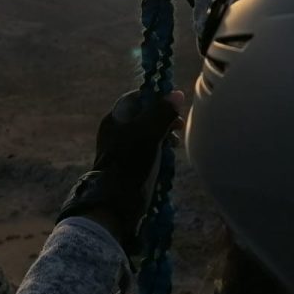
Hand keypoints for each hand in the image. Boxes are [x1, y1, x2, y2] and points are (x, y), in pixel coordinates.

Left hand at [57, 90, 184, 256]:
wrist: (117, 200)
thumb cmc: (131, 161)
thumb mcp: (149, 132)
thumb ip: (162, 112)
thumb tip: (176, 94)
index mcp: (116, 118)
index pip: (137, 97)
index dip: (156, 98)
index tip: (174, 106)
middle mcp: (117, 130)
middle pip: (144, 115)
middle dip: (163, 118)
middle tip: (178, 126)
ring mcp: (123, 148)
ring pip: (148, 133)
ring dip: (164, 135)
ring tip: (174, 144)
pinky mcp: (130, 164)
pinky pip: (147, 150)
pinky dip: (159, 150)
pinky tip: (168, 157)